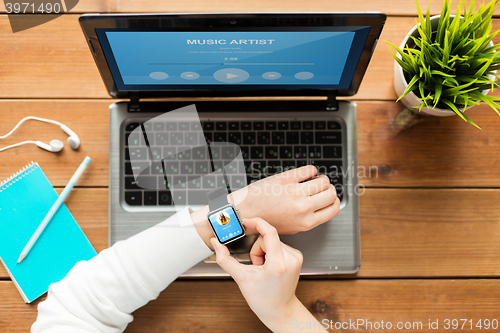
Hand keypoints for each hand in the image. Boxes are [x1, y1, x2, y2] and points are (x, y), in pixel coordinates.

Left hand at [191, 165, 339, 250]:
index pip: (335, 208)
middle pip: (332, 193)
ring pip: (324, 180)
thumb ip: (309, 218)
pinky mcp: (286, 179)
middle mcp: (303, 208)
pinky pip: (310, 169)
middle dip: (329, 189)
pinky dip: (310, 170)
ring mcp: (295, 192)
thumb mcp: (292, 227)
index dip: (334, 201)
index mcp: (307, 222)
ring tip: (313, 180)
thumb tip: (322, 206)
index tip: (329, 198)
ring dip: (321, 179)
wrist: (244, 212)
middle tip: (321, 188)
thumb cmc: (265, 220)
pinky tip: (305, 173)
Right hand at [211, 217, 326, 332]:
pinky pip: (279, 245)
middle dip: (257, 249)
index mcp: (278, 264)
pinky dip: (271, 253)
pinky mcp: (297, 257)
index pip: (269, 232)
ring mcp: (295, 257)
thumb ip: (225, 259)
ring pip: (272, 240)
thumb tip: (216, 243)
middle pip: (267, 238)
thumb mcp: (241, 278)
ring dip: (264, 251)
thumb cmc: (263, 299)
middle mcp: (290, 259)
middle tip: (256, 266)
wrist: (280, 310)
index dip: (256, 223)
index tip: (247, 222)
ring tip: (264, 269)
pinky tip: (270, 267)